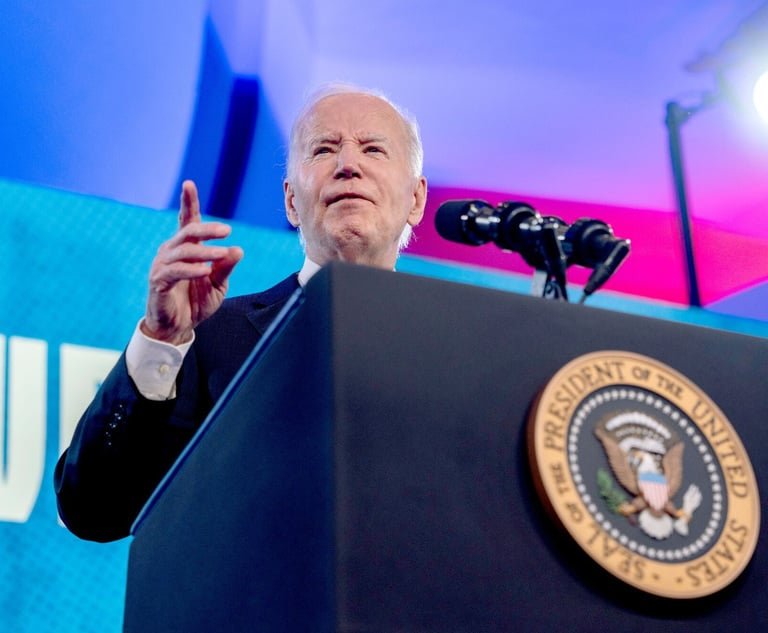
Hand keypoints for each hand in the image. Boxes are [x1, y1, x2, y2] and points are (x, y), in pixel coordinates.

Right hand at [141, 180, 242, 343]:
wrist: (178, 328)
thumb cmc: (196, 302)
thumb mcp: (218, 284)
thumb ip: (225, 267)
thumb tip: (238, 249)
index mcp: (186, 248)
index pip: (187, 221)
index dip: (188, 202)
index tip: (189, 184)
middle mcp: (172, 251)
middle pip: (189, 232)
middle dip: (208, 229)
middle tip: (227, 231)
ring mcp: (163, 265)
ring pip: (183, 250)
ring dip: (205, 251)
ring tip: (222, 254)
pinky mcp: (158, 281)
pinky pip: (175, 271)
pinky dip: (191, 269)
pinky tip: (205, 270)